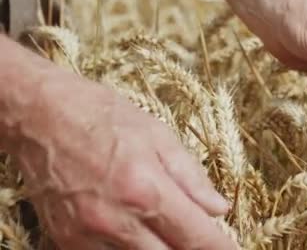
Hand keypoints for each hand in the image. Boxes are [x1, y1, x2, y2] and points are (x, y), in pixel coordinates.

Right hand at [11, 75, 234, 248]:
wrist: (40, 115)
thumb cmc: (103, 117)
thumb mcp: (158, 135)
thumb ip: (192, 177)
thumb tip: (219, 209)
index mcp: (145, 189)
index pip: (197, 237)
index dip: (222, 247)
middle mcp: (116, 222)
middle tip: (202, 240)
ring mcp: (87, 237)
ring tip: (173, 235)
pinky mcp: (66, 242)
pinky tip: (142, 236)